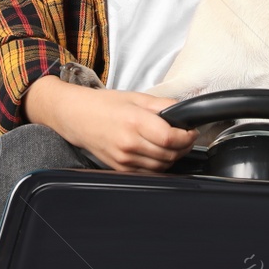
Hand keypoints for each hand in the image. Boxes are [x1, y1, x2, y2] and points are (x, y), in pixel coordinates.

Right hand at [25, 76, 194, 171]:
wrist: (76, 117)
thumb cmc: (104, 105)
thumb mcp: (135, 97)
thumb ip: (162, 105)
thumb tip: (184, 112)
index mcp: (134, 122)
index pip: (171, 138)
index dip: (187, 136)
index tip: (191, 131)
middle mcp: (129, 143)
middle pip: (169, 155)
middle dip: (183, 146)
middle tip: (185, 137)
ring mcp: (124, 159)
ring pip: (162, 166)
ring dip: (173, 157)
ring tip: (173, 144)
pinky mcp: (120, 168)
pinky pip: (148, 172)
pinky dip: (159, 164)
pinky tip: (158, 153)